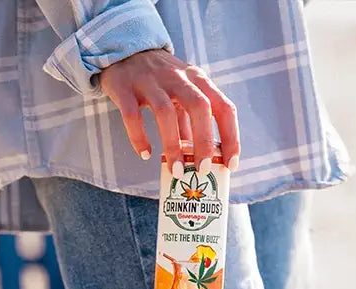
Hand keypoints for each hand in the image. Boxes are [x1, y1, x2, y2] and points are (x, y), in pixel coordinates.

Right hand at [99, 49, 239, 175]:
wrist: (123, 51)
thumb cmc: (159, 80)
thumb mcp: (181, 94)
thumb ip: (189, 122)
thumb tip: (200, 158)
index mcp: (197, 79)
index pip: (224, 107)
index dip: (231, 137)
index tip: (230, 165)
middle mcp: (177, 77)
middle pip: (199, 107)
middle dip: (204, 141)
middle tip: (202, 169)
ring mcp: (150, 81)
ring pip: (165, 113)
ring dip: (172, 146)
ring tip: (176, 171)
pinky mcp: (125, 88)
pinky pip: (132, 116)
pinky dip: (139, 138)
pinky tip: (146, 155)